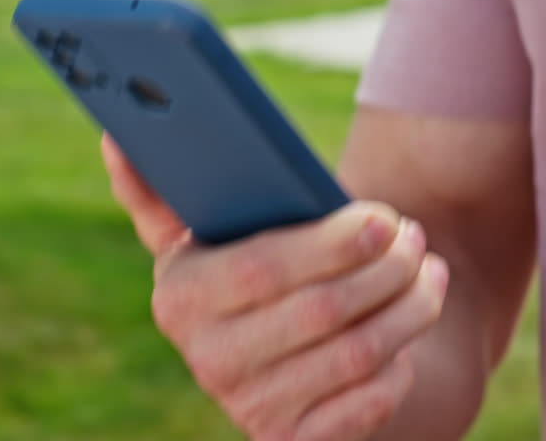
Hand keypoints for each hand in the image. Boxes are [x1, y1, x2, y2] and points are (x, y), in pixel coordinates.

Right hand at [101, 134, 449, 440]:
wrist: (278, 357)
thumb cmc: (248, 268)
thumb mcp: (201, 231)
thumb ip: (162, 189)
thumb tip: (117, 137)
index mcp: (179, 298)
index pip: (261, 270)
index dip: (330, 244)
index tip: (383, 216)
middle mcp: (209, 361)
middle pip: (321, 312)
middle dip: (385, 268)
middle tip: (415, 235)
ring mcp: (253, 408)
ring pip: (358, 354)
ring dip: (410, 306)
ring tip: (429, 269)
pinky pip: (371, 401)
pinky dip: (403, 359)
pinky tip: (411, 320)